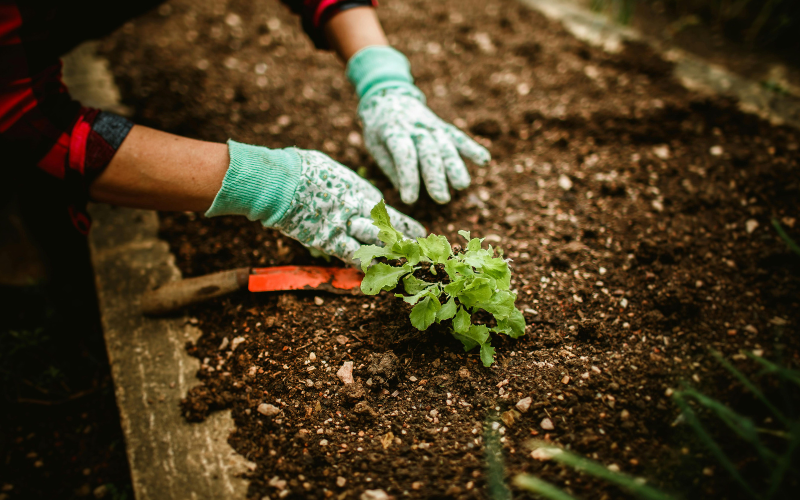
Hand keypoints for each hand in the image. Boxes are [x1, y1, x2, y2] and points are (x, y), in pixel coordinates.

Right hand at [273, 149, 425, 262]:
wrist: (280, 180)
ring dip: (389, 255)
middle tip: (418, 252)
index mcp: (358, 189)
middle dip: (403, 241)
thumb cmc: (301, 168)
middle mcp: (357, 208)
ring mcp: (344, 225)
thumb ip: (342, 184)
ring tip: (404, 264)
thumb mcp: (330, 170)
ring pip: (375, 244)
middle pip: (387, 229)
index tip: (416, 230)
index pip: (385, 211)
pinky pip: (351, 255)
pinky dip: (363, 264)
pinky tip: (374, 273)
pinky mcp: (328, 240)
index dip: (401, 223)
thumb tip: (343, 186)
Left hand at [347, 46, 489, 204]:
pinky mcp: (442, 126)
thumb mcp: (374, 145)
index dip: (408, 177)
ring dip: (455, 166)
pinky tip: (484, 160)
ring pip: (445, 145)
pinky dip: (472, 147)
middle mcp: (415, 127)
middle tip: (441, 198)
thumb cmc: (379, 129)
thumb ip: (390, 166)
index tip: (410, 200)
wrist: (389, 96)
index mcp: (392, 131)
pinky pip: (458, 137)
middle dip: (436, 175)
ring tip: (462, 185)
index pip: (403, 154)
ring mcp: (431, 125)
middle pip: (428, 151)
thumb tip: (406, 190)